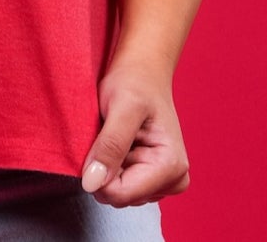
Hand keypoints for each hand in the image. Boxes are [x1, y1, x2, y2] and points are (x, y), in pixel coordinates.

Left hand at [79, 58, 189, 206]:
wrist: (142, 70)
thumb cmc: (135, 82)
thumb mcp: (120, 107)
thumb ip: (110, 146)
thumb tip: (92, 184)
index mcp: (171, 166)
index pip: (121, 194)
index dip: (99, 172)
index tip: (98, 141)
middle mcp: (174, 180)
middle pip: (119, 197)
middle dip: (105, 167)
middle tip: (110, 133)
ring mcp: (164, 181)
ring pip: (118, 192)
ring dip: (109, 165)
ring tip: (117, 135)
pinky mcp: (153, 178)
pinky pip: (121, 185)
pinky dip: (112, 164)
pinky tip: (122, 142)